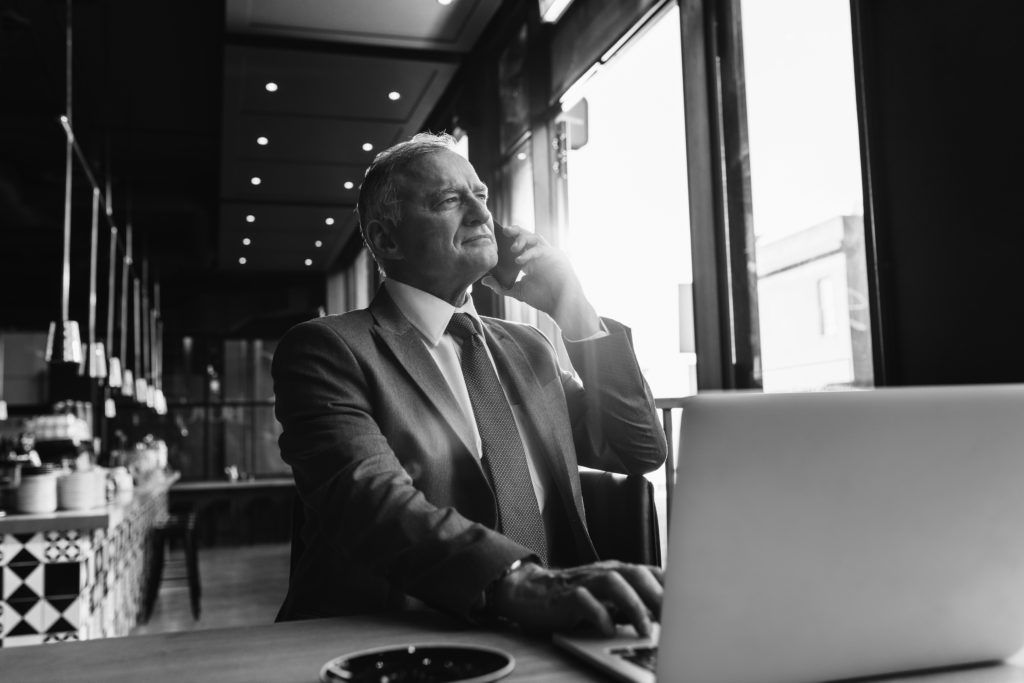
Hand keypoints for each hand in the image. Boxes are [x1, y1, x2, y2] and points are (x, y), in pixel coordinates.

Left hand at [481, 225, 600, 338]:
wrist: (559, 307)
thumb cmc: (542, 298)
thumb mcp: (518, 291)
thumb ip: (501, 286)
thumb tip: (484, 280)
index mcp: (531, 259)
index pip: (520, 243)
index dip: (510, 237)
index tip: (498, 234)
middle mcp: (539, 254)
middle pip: (528, 235)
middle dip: (516, 231)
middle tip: (505, 231)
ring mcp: (548, 254)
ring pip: (535, 237)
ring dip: (523, 239)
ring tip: (513, 249)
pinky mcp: (556, 257)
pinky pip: (541, 250)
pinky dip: (529, 253)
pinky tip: (519, 261)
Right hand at [489, 560, 662, 635]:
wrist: (530, 593)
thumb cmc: (574, 599)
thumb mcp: (607, 600)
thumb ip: (631, 605)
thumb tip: (662, 623)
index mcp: (617, 571)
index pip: (650, 572)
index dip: (670, 587)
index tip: (688, 606)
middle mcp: (603, 572)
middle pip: (636, 573)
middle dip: (657, 596)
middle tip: (673, 620)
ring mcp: (584, 581)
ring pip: (614, 583)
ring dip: (633, 606)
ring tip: (644, 630)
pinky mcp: (565, 595)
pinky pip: (584, 600)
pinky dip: (599, 615)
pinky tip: (607, 630)